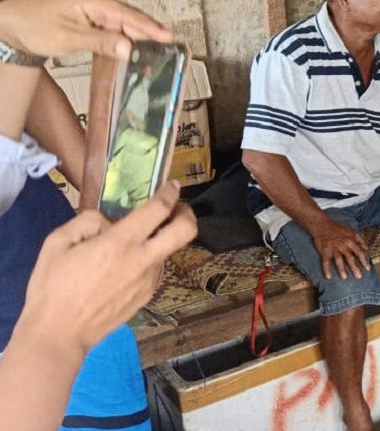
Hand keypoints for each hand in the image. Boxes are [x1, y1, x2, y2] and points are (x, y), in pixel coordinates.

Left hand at [0, 0, 172, 59]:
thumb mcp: (67, 37)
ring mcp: (93, 11)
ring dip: (137, 37)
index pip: (130, 15)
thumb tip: (128, 47)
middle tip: (168, 47)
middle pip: (130, 19)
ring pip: (123, 25)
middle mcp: (96, 3)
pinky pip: (113, 29)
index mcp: (94, 1)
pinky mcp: (89, 20)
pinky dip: (123, 39)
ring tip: (155, 50)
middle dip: (149, 33)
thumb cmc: (32, 25)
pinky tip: (130, 49)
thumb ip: (100, 42)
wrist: (9, 24)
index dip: (151, 27)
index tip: (168, 37)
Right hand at [16, 181, 196, 354]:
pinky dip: (150, 258)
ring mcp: (149, 280)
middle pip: (186, 230)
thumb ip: (88, 221)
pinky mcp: (147, 296)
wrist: (59, 335)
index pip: (159, 209)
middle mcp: (143, 260)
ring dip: (162, 239)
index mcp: (120, 243)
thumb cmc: (52, 288)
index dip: (170, 193)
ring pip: (170, 250)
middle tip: (175, 208)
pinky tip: (126, 264)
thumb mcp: (58, 243)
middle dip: (186, 213)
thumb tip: (109, 221)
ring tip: (136, 240)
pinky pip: (156, 269)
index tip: (172, 185)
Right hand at [311, 216, 369, 279]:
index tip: (368, 268)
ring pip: (338, 260)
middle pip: (350, 257)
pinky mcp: (325, 250)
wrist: (322, 224)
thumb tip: (367, 249)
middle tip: (359, 276)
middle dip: (355, 267)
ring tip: (344, 277)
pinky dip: (326, 269)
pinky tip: (328, 276)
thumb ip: (360, 239)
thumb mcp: (351, 231)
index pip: (360, 252)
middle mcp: (343, 244)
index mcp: (351, 240)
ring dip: (341, 269)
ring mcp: (334, 248)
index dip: (364, 260)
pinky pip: (326, 261)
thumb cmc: (338, 228)